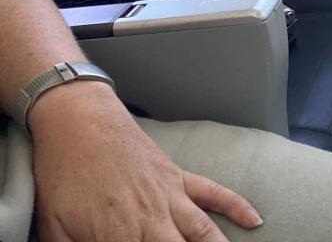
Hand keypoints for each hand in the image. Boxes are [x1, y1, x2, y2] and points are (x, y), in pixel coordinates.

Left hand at [29, 83, 262, 240]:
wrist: (80, 124)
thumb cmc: (62, 174)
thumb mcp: (53, 227)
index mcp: (118, 236)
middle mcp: (151, 219)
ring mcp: (170, 196)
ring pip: (205, 232)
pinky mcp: (177, 177)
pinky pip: (213, 193)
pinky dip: (236, 206)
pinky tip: (255, 219)